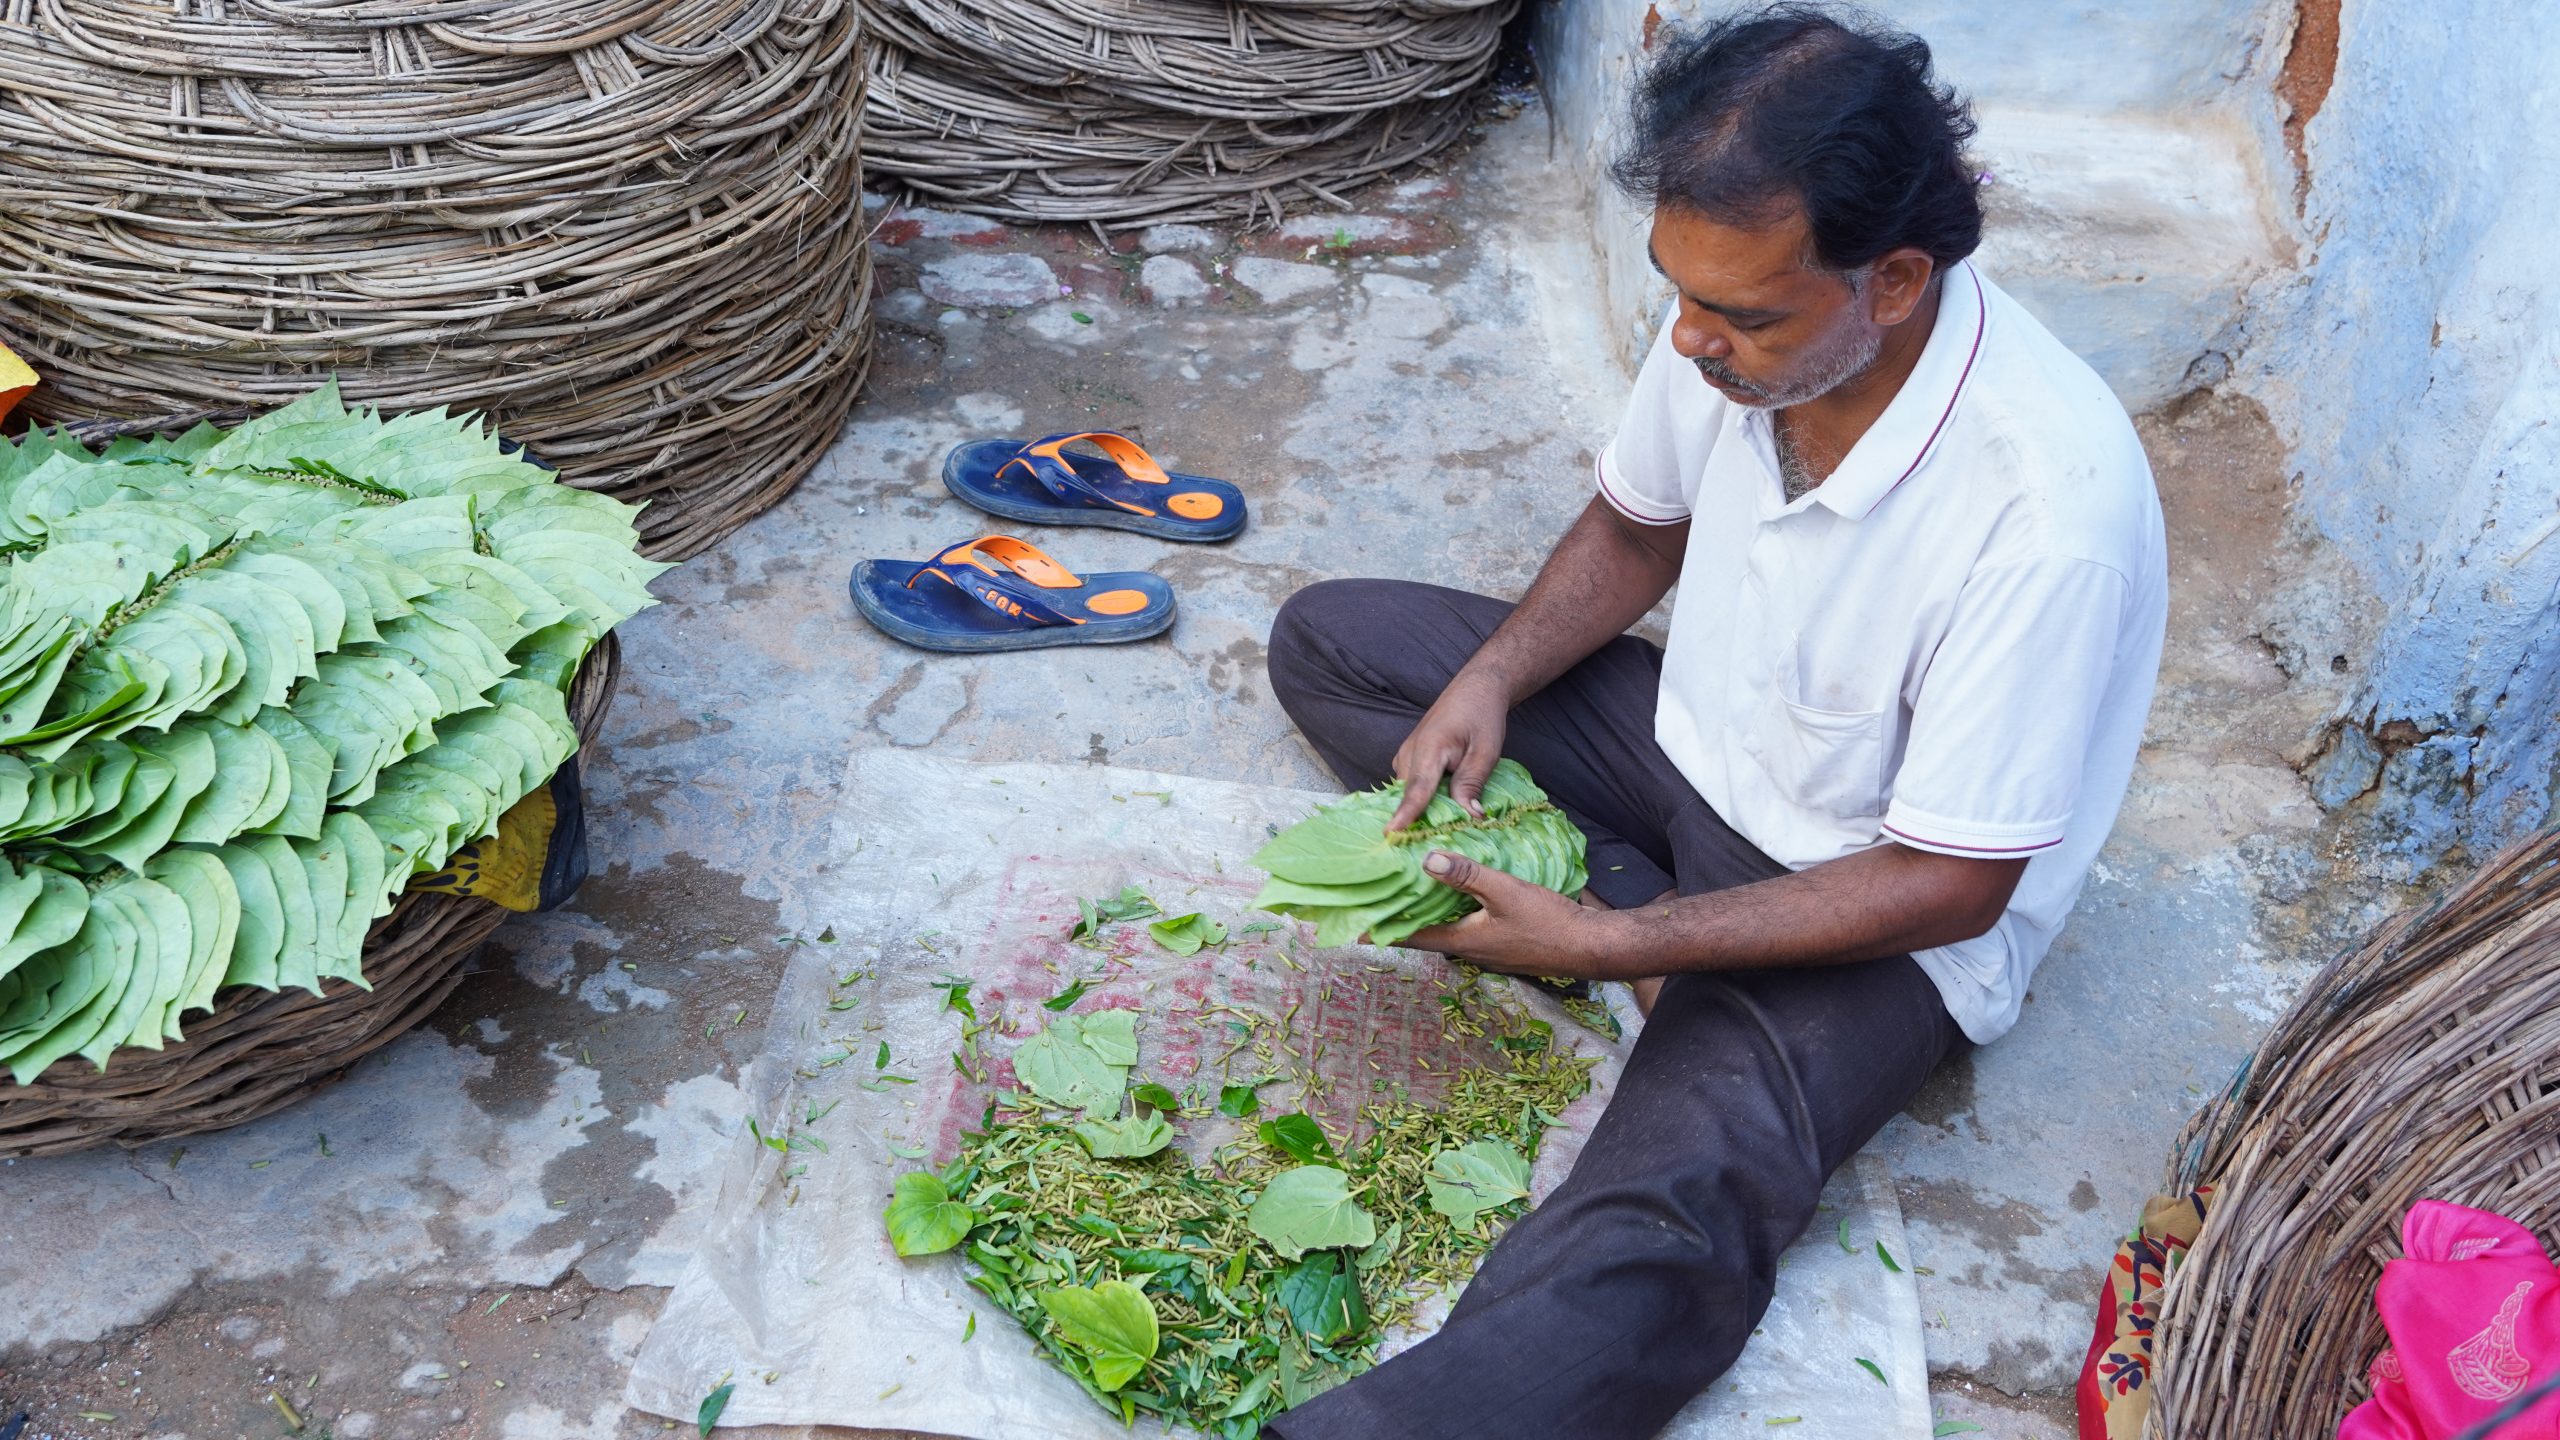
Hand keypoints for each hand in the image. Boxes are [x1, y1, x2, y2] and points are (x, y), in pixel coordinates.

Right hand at [1388, 671, 1509, 828]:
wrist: (1475, 690)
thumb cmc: (1482, 717)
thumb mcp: (1486, 752)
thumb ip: (1472, 783)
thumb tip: (1469, 816)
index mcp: (1430, 748)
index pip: (1417, 788)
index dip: (1405, 814)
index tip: (1392, 833)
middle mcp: (1409, 752)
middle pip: (1409, 795)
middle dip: (1421, 819)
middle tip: (1442, 840)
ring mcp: (1405, 755)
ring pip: (1409, 792)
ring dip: (1423, 809)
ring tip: (1444, 825)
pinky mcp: (1408, 759)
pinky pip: (1411, 785)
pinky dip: (1423, 798)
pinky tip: (1441, 806)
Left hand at [1400, 850, 1620, 977]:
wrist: (1591, 946)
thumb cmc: (1549, 922)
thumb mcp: (1506, 891)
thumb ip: (1467, 875)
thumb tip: (1427, 860)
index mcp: (1463, 941)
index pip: (1410, 936)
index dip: (1381, 928)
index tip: (1353, 923)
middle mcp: (1469, 951)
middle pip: (1426, 933)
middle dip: (1402, 916)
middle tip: (1379, 897)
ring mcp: (1487, 951)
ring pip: (1448, 930)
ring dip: (1429, 913)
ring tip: (1411, 890)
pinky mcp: (1503, 945)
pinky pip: (1468, 928)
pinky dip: (1454, 912)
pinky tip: (1458, 893)